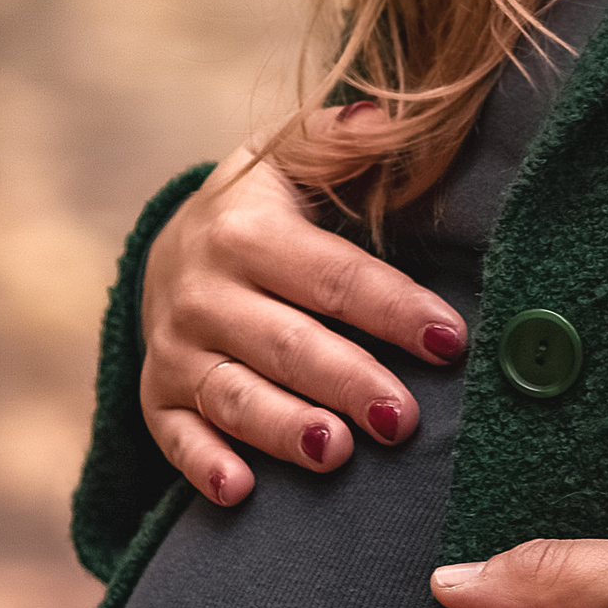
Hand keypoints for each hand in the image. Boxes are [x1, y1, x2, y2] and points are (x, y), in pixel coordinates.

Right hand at [141, 134, 465, 502]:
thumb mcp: (298, 155)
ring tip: (337, 454)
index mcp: (247, 230)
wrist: (174, 245)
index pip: (332, 275)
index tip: (450, 339)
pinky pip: (177, 439)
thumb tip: (391, 115)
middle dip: (346, 381)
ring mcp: (176, 349)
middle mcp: (203, 293)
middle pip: (285, 344)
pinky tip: (242, 491)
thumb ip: (346, 139)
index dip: (392, 307)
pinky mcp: (157, 398)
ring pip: (234, 396)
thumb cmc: (269, 203)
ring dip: (284, 428)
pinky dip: (205, 467)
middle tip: (401, 419)